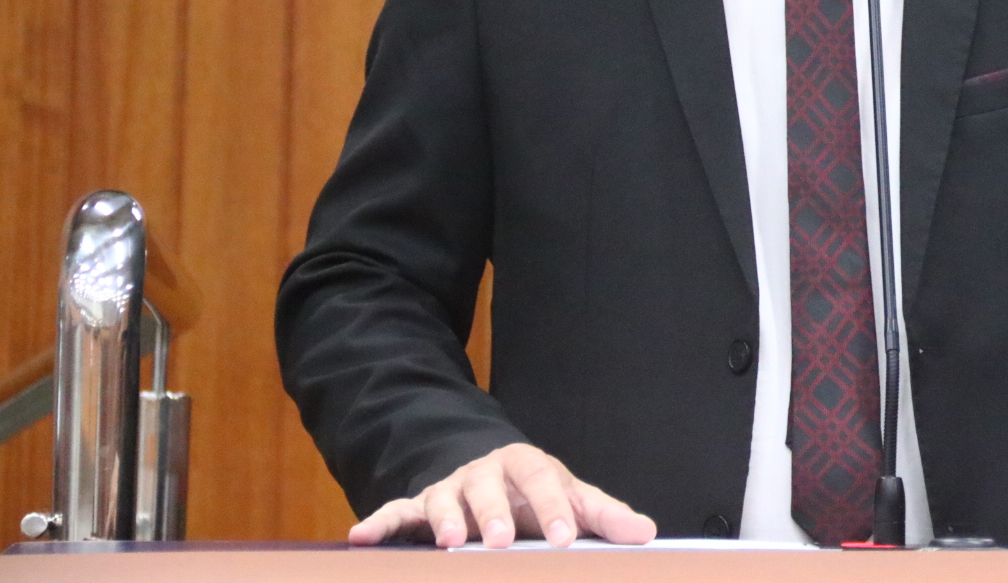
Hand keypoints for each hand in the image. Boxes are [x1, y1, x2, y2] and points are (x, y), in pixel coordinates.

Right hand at [347, 442, 656, 548]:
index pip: (544, 482)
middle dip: (492, 514)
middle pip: (487, 488)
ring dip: (443, 520)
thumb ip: (604, 517)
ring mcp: (449, 488)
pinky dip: (378, 523)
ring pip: (443, 499)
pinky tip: (359, 538)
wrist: (491, 473)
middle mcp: (484, 472)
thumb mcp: (572, 498)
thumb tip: (647, 534)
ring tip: (446, 542)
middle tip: (498, 542)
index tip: (564, 537)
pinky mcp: (418, 505)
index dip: (555, 508)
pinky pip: (396, 512)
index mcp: (527, 466)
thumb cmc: (537, 493)